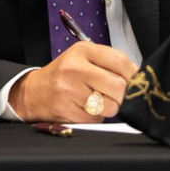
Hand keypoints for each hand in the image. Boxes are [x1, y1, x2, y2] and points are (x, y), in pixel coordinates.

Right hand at [8, 41, 137, 122]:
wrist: (32, 92)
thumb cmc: (63, 75)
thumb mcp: (83, 58)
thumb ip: (108, 63)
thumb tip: (137, 75)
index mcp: (83, 51)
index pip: (120, 61)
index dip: (133, 74)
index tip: (134, 81)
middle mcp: (75, 69)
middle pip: (118, 86)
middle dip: (121, 94)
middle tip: (114, 94)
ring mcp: (70, 91)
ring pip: (110, 106)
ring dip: (109, 107)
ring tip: (96, 101)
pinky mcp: (67, 111)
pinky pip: (96, 119)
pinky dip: (95, 117)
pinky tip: (84, 109)